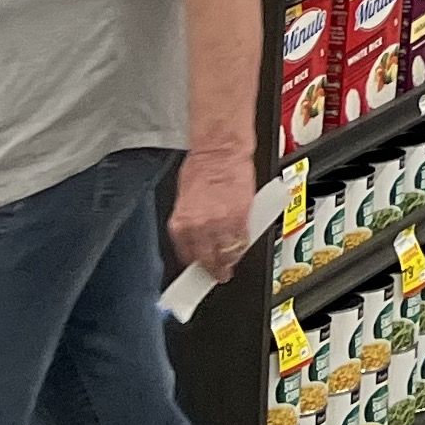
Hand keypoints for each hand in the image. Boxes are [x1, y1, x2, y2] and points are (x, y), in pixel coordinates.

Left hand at [170, 147, 258, 277]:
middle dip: (213, 270)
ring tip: (231, 263)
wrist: (221, 149)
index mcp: (181, 224)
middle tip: (218, 275)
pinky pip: (242, 240)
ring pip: (227, 253)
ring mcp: (222, 224)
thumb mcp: (184, 198)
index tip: (200, 270)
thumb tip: (197, 236)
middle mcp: (199, 227)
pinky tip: (242, 246)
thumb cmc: (202, 166)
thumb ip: (190, 221)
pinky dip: (242, 245)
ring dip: (229, 261)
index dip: (196, 266)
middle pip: (208, 260)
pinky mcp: (242, 216)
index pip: (188, 256)